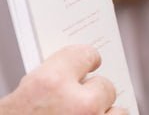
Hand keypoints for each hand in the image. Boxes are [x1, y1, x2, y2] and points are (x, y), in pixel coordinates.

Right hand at [0, 45, 125, 113]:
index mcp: (49, 84)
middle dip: (90, 95)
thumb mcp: (17, 103)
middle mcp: (77, 104)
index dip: (84, 61)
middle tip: (75, 104)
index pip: (83, 55)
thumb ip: (46, 87)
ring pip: (117, 111)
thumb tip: (66, 79)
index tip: (88, 62)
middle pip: (104, 86)